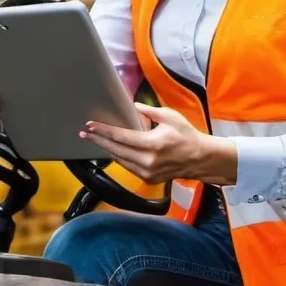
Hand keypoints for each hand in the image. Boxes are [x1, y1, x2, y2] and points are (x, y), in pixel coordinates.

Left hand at [81, 104, 237, 185]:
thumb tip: (133, 107)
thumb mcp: (170, 117)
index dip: (103, 131)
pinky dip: (119, 157)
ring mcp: (147, 173)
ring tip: (95, 140)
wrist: (201, 159)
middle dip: (98, 141)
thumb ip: (149, 111)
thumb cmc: (187, 135)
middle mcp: (148, 161)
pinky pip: (128, 167)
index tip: (90, 126)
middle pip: (115, 150)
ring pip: (119, 160)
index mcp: (152, 145)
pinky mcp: (148, 179)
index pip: (121, 137)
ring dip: (107, 149)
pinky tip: (112, 149)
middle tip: (84, 133)